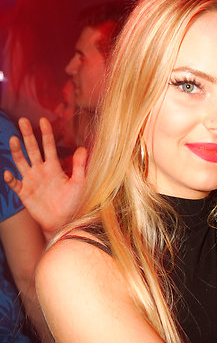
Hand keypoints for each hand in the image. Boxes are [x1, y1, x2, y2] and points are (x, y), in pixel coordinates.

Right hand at [3, 117, 86, 237]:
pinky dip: (10, 178)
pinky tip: (7, 173)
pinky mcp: (24, 192)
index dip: (46, 133)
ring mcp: (31, 180)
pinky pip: (15, 183)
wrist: (64, 222)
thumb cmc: (72, 203)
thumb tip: (83, 148)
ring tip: (13, 139)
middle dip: (27, 135)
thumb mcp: (79, 184)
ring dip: (16, 151)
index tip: (43, 120)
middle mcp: (40, 170)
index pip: (48, 146)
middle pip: (32, 149)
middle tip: (23, 121)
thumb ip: (80, 166)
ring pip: (21, 161)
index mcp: (53, 167)